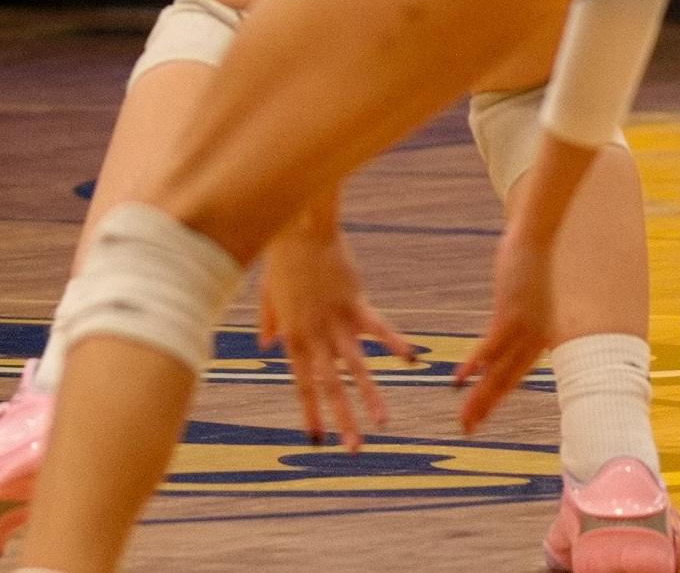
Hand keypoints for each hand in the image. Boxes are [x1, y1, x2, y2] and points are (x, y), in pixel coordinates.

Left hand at [255, 203, 415, 447]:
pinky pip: (379, 327)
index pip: (303, 383)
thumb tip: (265, 347)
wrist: (297, 228)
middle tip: (353, 450)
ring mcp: (337, 320)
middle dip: (342, 419)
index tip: (317, 442)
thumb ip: (269, 323)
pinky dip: (395, 343)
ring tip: (383, 424)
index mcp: (294, 336)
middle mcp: (315, 334)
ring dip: (370, 396)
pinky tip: (413, 360)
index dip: (310, 412)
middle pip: (330, 384)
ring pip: (356, 365)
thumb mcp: (268, 295)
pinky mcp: (357, 303)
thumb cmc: (281, 260)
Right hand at [456, 132, 593, 428]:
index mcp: (538, 340)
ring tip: (465, 418)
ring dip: (479, 397)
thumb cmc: (527, 261)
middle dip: (485, 408)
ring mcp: (524, 331)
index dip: (494, 397)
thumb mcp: (521, 297)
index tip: (478, 415)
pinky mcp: (511, 315)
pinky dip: (475, 365)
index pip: (513, 377)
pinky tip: (461, 378)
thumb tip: (501, 329)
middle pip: (506, 383)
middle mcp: (535, 342)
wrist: (537, 236)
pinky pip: (490, 347)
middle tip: (467, 430)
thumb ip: (511, 319)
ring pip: (499, 373)